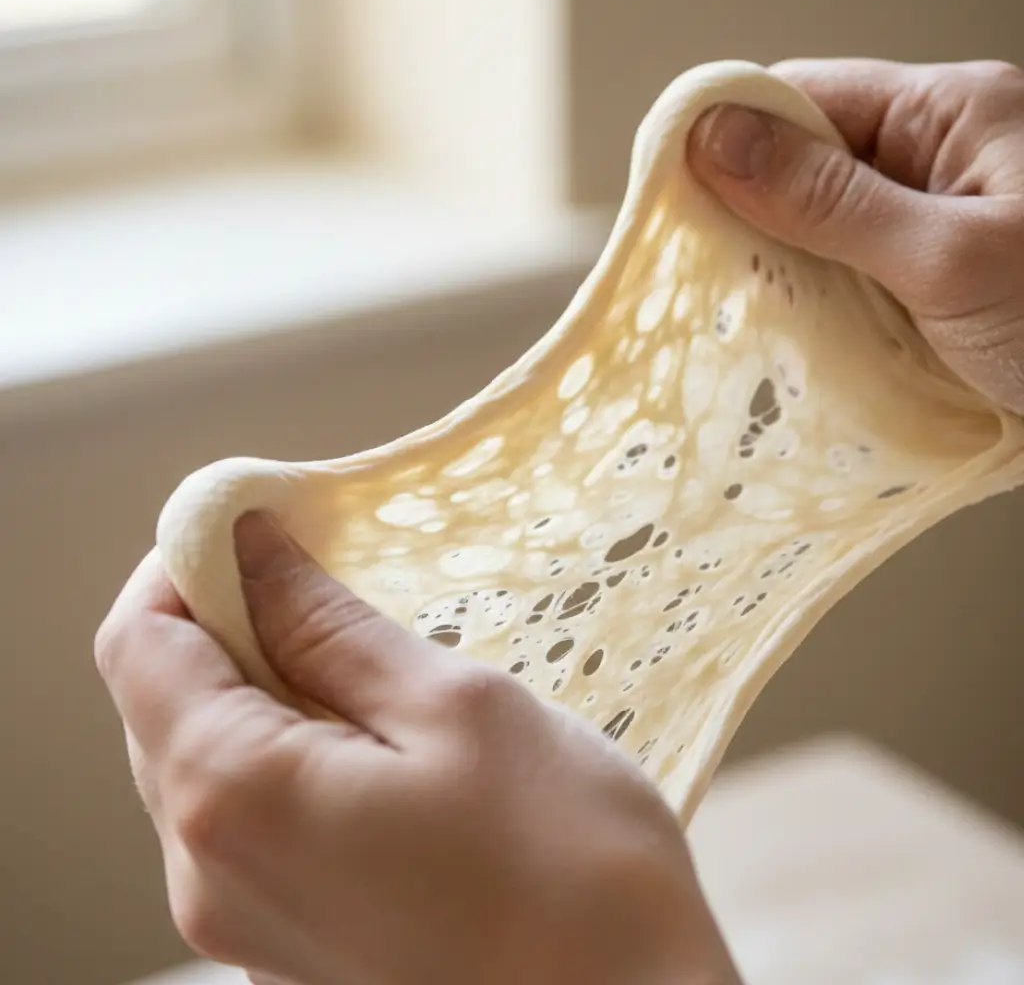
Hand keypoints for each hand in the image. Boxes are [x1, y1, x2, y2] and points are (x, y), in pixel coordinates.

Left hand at [95, 512, 740, 984]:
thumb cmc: (566, 859)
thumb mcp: (451, 705)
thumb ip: (328, 625)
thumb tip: (250, 550)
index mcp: (235, 797)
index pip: (137, 644)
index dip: (184, 564)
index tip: (254, 522)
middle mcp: (207, 873)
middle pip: (160, 703)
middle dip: (223, 621)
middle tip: (319, 575)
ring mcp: (239, 923)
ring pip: (200, 762)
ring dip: (257, 687)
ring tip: (358, 658)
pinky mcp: (282, 946)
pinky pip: (242, 820)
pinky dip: (280, 753)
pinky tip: (366, 739)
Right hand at [687, 58, 1023, 413]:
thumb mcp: (947, 256)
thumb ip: (831, 200)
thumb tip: (717, 140)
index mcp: (950, 114)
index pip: (805, 95)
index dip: (728, 133)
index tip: (668, 197)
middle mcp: (936, 156)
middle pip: (803, 158)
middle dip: (747, 211)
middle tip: (700, 273)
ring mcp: (930, 220)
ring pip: (815, 223)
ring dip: (777, 266)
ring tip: (742, 312)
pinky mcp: (924, 278)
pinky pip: (843, 272)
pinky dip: (809, 300)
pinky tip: (790, 334)